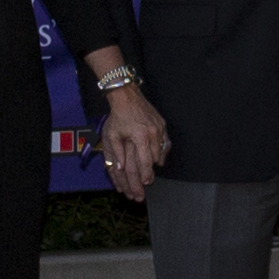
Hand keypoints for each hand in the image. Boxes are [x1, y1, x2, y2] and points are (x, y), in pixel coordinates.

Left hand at [96, 85, 168, 202]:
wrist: (127, 97)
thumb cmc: (119, 116)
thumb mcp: (113, 135)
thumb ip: (117, 153)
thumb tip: (119, 168)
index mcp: (140, 137)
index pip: (146, 161)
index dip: (146, 173)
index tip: (145, 181)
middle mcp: (152, 133)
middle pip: (155, 158)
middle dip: (151, 169)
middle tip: (148, 177)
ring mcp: (159, 128)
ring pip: (162, 150)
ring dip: (157, 159)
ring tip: (152, 167)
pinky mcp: (161, 123)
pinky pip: (165, 140)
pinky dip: (162, 148)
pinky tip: (158, 154)